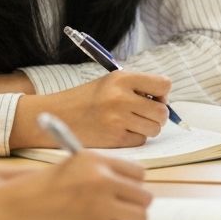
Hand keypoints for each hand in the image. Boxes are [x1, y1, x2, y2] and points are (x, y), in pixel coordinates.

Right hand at [0, 151, 151, 219]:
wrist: (6, 211)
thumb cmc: (35, 190)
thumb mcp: (70, 168)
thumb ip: (101, 173)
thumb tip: (132, 188)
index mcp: (97, 161)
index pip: (139, 174)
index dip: (132, 186)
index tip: (125, 194)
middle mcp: (103, 180)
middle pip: (144, 196)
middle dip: (133, 206)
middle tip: (119, 213)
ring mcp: (100, 207)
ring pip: (139, 218)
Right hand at [10, 70, 171, 148]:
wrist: (56, 114)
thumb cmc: (87, 98)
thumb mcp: (111, 82)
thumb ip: (137, 87)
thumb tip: (164, 100)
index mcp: (122, 78)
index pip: (164, 84)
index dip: (162, 93)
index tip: (153, 97)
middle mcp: (121, 98)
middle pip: (161, 111)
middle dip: (157, 114)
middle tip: (145, 114)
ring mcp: (117, 119)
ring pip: (154, 128)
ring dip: (148, 128)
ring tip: (133, 123)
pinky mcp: (113, 139)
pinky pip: (140, 140)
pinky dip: (135, 138)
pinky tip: (121, 132)